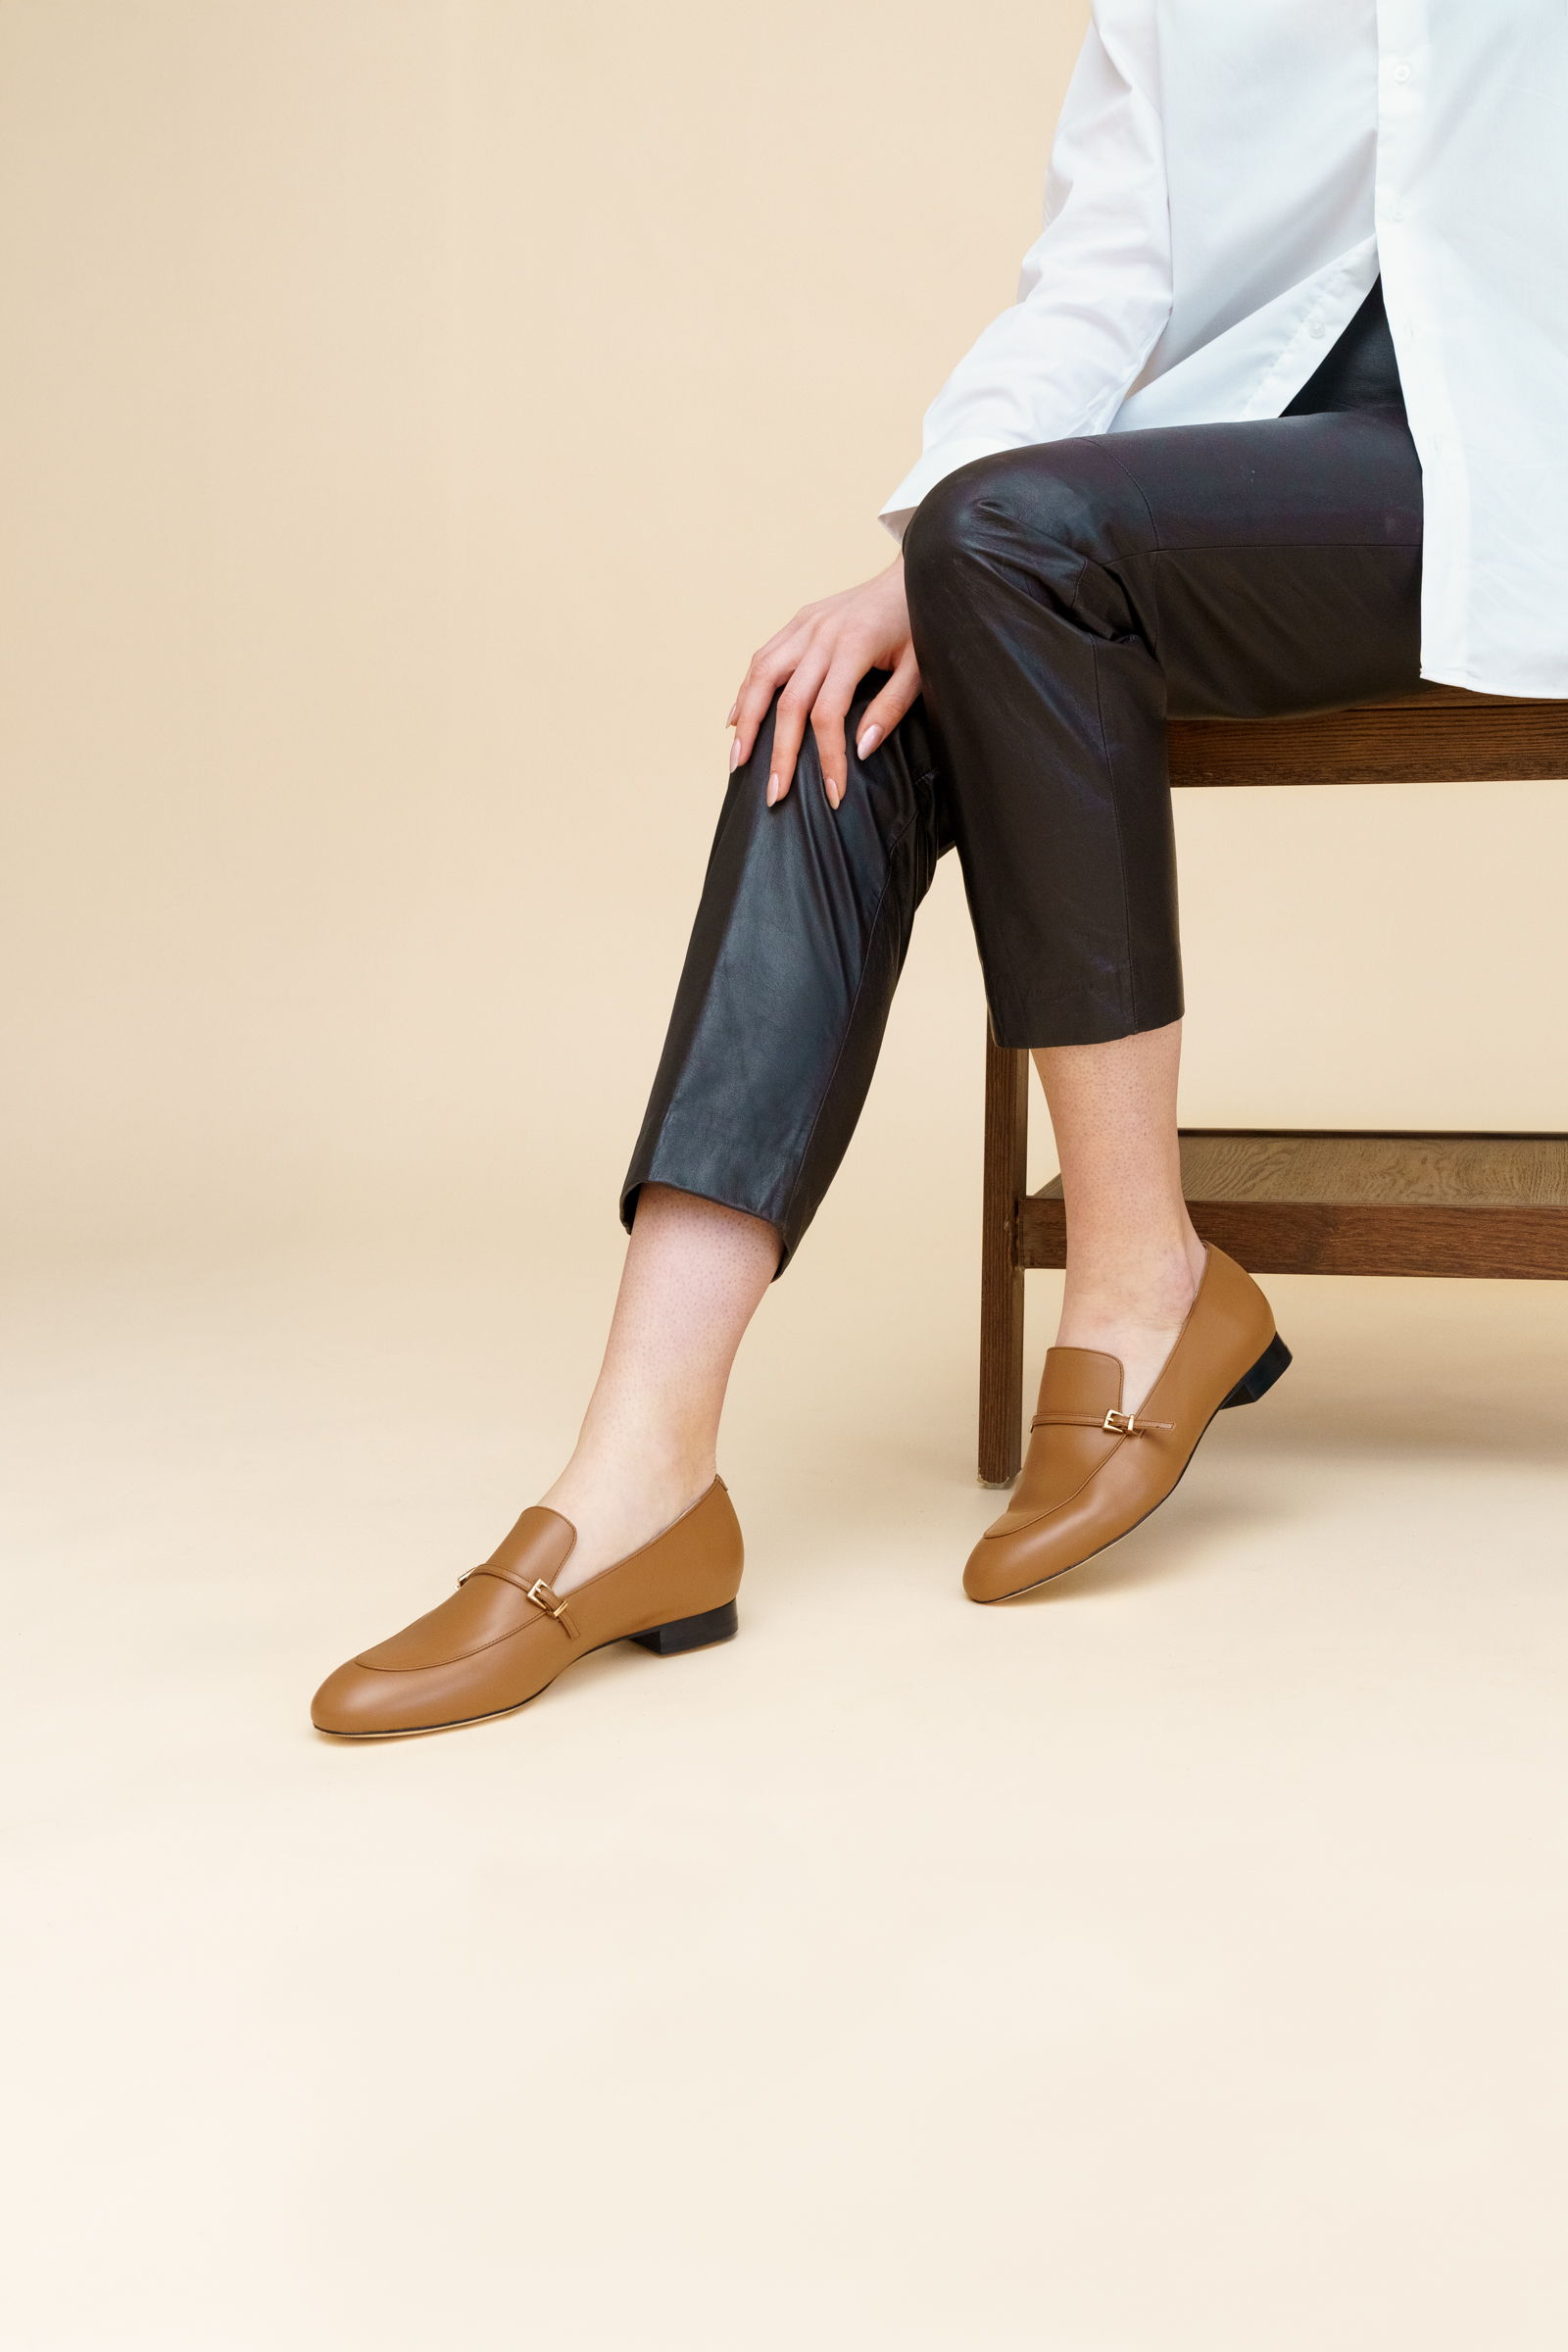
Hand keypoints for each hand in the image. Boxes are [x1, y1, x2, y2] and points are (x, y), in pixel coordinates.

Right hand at [726, 556, 919, 807]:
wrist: (913, 573)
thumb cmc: (921, 624)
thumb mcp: (921, 668)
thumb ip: (891, 708)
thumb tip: (860, 750)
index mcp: (854, 646)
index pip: (828, 714)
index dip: (828, 758)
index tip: (831, 795)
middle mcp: (822, 634)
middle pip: (788, 702)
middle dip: (778, 753)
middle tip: (772, 794)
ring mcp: (806, 624)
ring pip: (762, 675)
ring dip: (747, 721)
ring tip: (737, 760)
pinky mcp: (799, 620)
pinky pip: (763, 657)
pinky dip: (746, 690)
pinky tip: (736, 719)